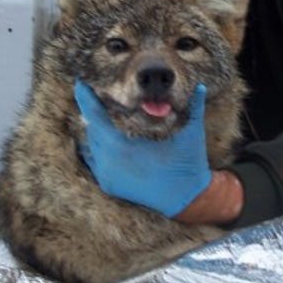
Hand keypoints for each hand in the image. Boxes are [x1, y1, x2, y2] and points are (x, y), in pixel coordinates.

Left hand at [73, 79, 212, 217]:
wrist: (187, 199)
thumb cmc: (188, 165)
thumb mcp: (192, 135)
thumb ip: (196, 108)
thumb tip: (202, 87)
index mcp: (123, 149)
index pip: (95, 118)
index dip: (86, 99)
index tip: (80, 83)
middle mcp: (109, 164)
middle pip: (91, 130)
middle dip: (91, 111)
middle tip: (92, 92)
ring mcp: (107, 177)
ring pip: (91, 146)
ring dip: (94, 129)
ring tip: (97, 111)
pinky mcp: (109, 186)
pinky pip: (94, 161)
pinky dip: (96, 147)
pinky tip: (100, 136)